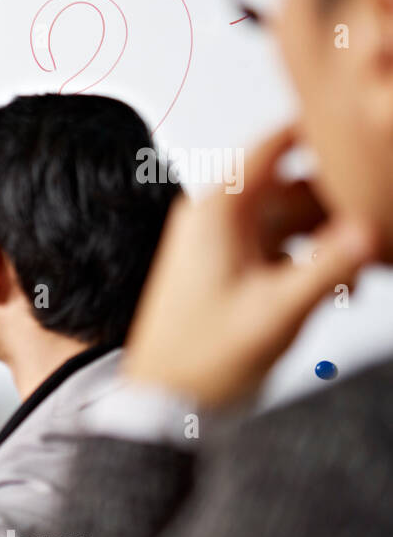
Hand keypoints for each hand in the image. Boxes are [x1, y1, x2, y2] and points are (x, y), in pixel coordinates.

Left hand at [123, 126, 379, 408]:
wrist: (164, 404)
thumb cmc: (199, 361)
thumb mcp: (275, 312)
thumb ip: (327, 267)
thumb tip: (369, 232)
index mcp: (218, 209)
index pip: (276, 143)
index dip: (322, 133)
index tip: (364, 138)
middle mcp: (219, 217)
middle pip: (296, 183)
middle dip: (341, 203)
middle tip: (379, 224)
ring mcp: (226, 243)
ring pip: (297, 217)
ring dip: (336, 237)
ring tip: (362, 269)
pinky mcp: (235, 269)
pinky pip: (286, 246)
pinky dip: (317, 258)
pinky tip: (344, 288)